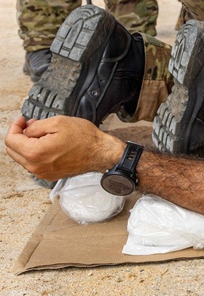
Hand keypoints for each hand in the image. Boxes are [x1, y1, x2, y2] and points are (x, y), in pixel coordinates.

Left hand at [5, 115, 122, 181]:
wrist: (99, 153)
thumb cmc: (84, 138)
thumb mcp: (58, 122)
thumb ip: (36, 126)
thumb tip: (25, 130)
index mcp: (35, 153)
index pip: (11, 140)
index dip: (15, 126)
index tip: (22, 120)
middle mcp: (35, 166)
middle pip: (12, 151)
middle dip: (18, 135)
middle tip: (30, 125)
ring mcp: (41, 173)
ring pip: (22, 157)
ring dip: (26, 144)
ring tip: (41, 133)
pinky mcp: (48, 175)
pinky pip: (33, 163)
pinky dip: (34, 153)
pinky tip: (46, 143)